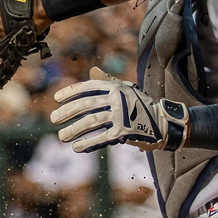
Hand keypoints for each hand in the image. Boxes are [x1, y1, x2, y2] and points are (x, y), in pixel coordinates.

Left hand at [49, 67, 187, 151]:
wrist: (164, 123)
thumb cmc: (141, 105)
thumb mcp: (126, 89)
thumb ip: (108, 81)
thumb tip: (92, 70)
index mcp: (116, 87)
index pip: (88, 87)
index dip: (71, 92)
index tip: (56, 98)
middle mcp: (118, 99)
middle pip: (86, 105)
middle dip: (67, 112)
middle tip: (54, 119)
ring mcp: (122, 115)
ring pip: (90, 122)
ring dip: (73, 130)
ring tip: (62, 136)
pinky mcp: (125, 132)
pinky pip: (101, 138)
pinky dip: (88, 143)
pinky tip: (77, 147)